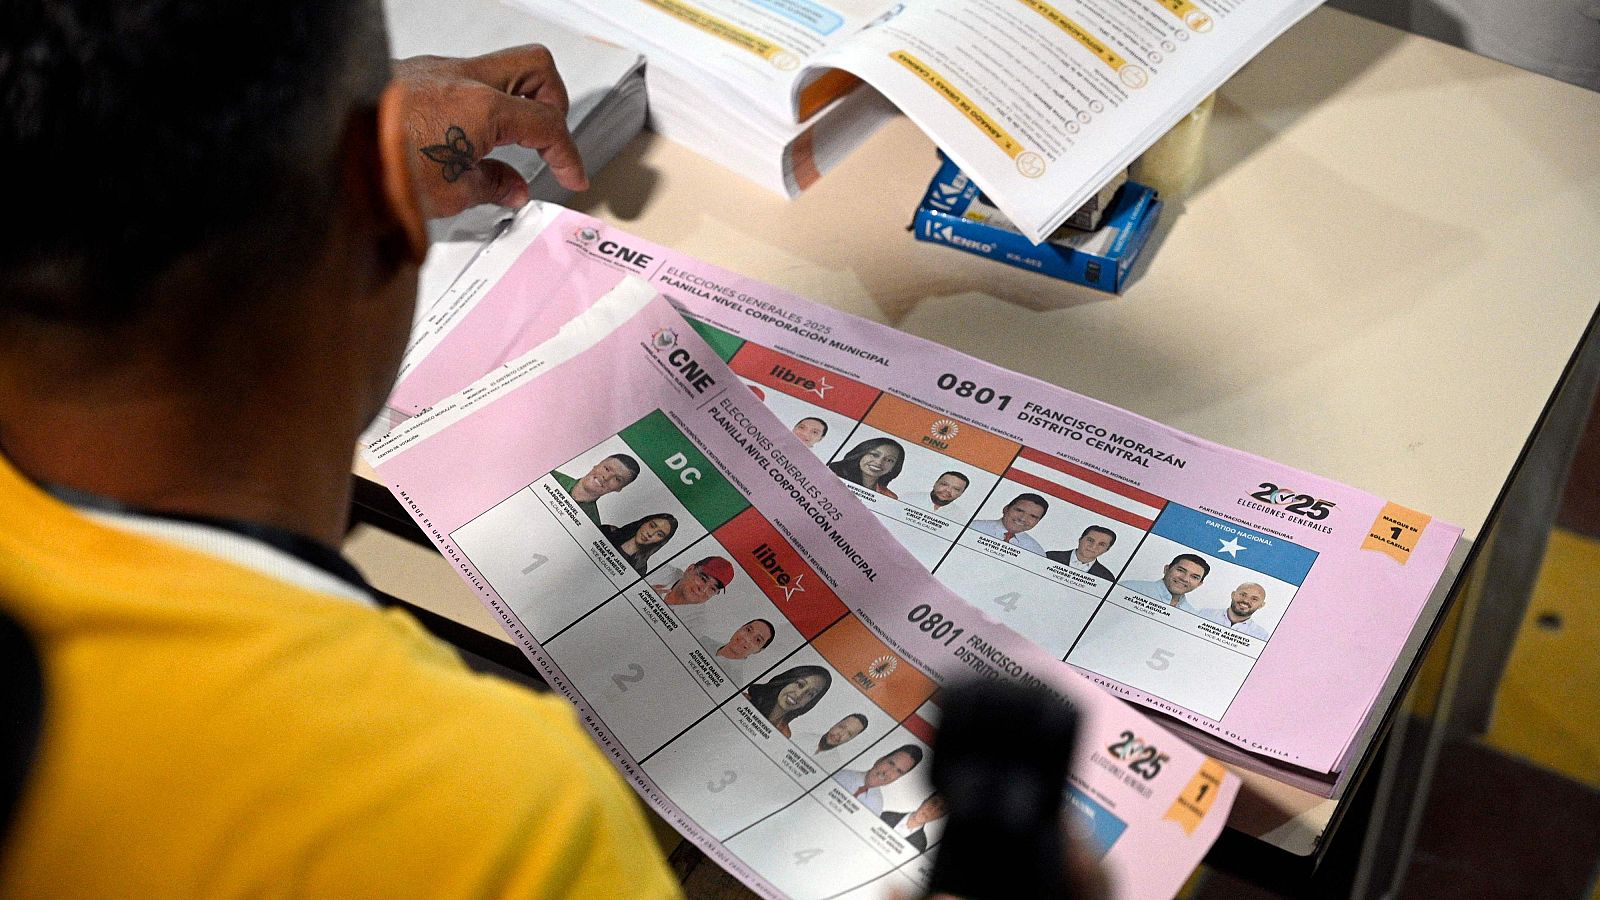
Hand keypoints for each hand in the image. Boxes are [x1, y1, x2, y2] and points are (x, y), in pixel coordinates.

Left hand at [387, 45, 588, 219]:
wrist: (328, 154)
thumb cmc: (379, 169)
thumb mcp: (451, 194)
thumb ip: (493, 186)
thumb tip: (512, 188)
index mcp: (482, 108)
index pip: (548, 125)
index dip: (568, 154)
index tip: (571, 172)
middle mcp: (463, 78)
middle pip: (537, 68)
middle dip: (553, 103)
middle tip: (549, 138)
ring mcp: (438, 70)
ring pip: (500, 68)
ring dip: (515, 101)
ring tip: (509, 142)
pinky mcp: (416, 75)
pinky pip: (465, 79)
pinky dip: (480, 104)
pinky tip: (469, 138)